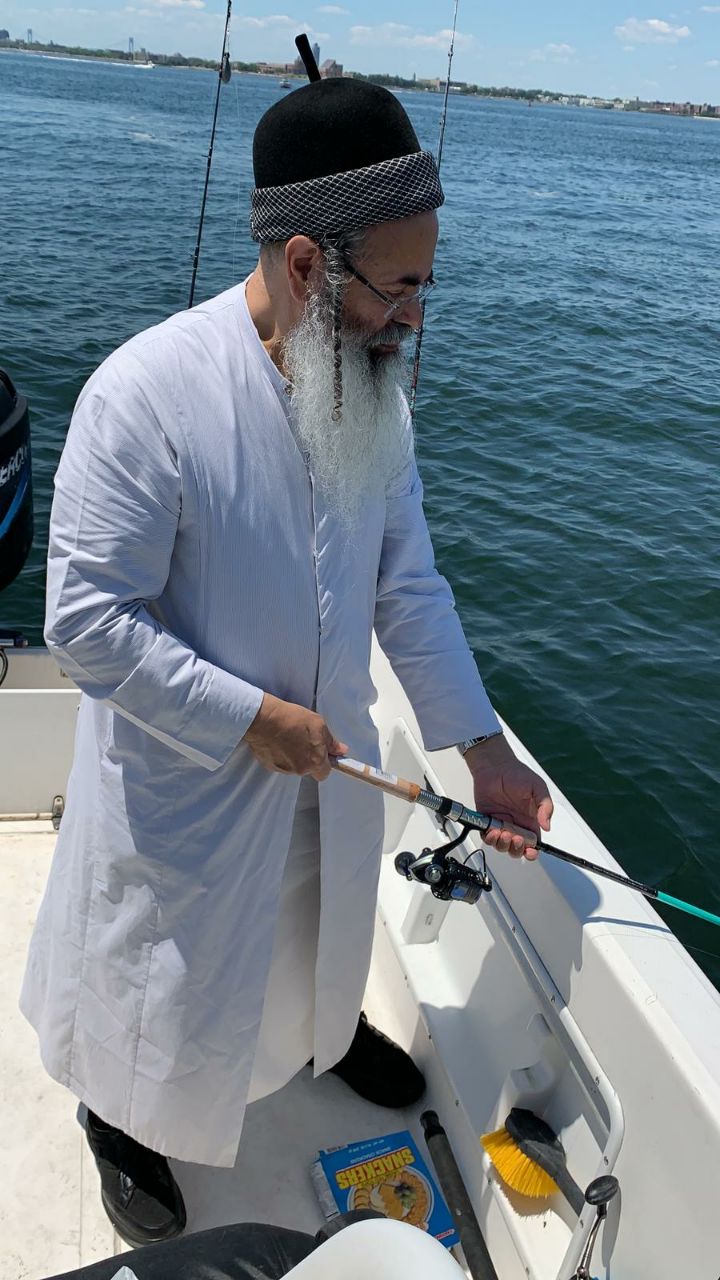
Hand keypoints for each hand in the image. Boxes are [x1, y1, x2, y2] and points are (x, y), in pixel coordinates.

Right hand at [245, 692, 347, 780]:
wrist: (264, 719)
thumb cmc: (291, 719)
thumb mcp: (318, 724)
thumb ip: (330, 741)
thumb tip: (341, 750)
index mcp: (315, 761)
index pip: (325, 773)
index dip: (324, 763)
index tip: (322, 754)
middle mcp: (300, 769)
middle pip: (308, 769)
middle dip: (307, 758)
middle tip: (303, 740)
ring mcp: (283, 769)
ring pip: (293, 766)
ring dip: (293, 756)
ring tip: (288, 737)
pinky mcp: (270, 766)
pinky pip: (280, 763)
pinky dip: (280, 755)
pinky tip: (278, 741)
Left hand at [464, 735, 552, 860]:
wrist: (495, 766)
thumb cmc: (517, 774)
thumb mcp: (538, 788)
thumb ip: (545, 806)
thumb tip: (547, 825)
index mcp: (531, 820)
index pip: (534, 843)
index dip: (532, 852)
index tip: (531, 851)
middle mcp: (516, 825)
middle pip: (517, 849)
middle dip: (517, 849)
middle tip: (516, 838)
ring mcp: (501, 824)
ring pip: (502, 846)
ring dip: (503, 844)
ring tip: (503, 833)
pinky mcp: (487, 821)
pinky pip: (487, 837)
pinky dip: (490, 838)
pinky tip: (493, 830)